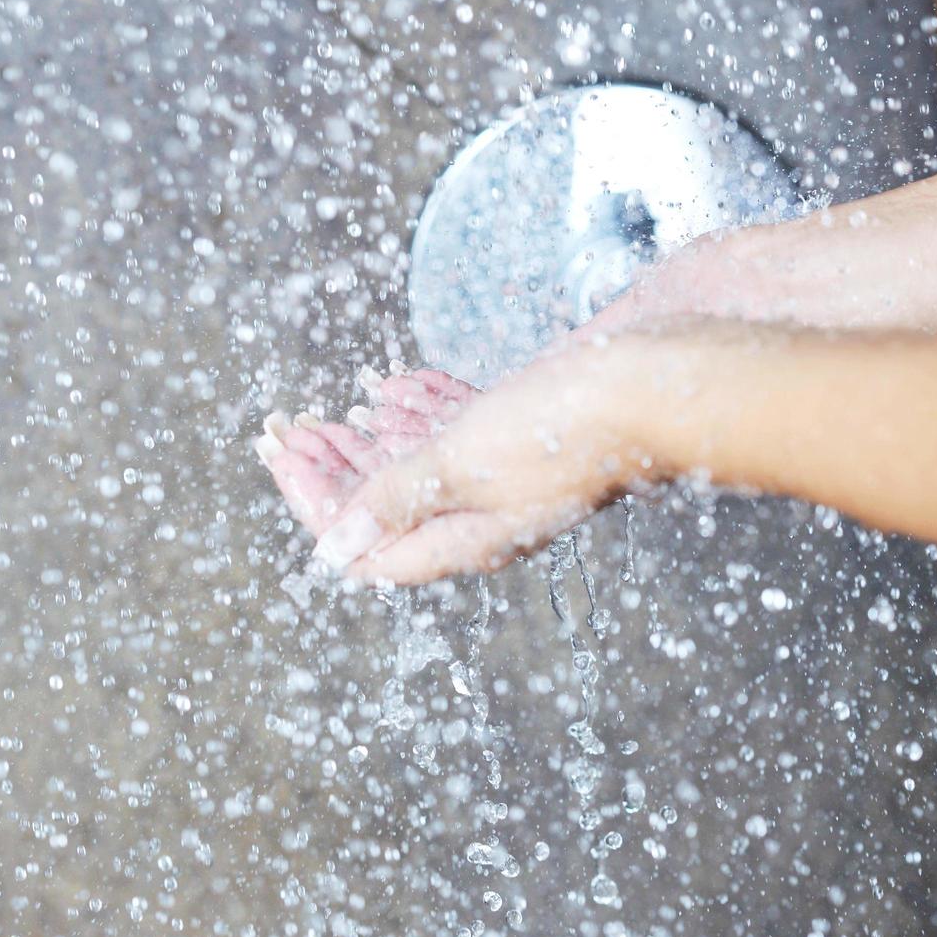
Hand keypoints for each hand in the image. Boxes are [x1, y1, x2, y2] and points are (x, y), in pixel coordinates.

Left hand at [303, 340, 655, 583]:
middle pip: (384, 504)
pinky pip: (455, 430)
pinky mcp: (522, 434)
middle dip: (329, 468)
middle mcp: (480, 515)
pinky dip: (416, 410)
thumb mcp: (461, 464)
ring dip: (365, 439)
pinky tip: (387, 387)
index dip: (316, 503)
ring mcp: (504, 475)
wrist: (656, 383)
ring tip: (320, 411)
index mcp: (463, 539)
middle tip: (283, 428)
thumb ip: (394, 502)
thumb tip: (333, 553)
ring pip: (416, 464)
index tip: (280, 456)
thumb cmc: (564, 428)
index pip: (367, 543)